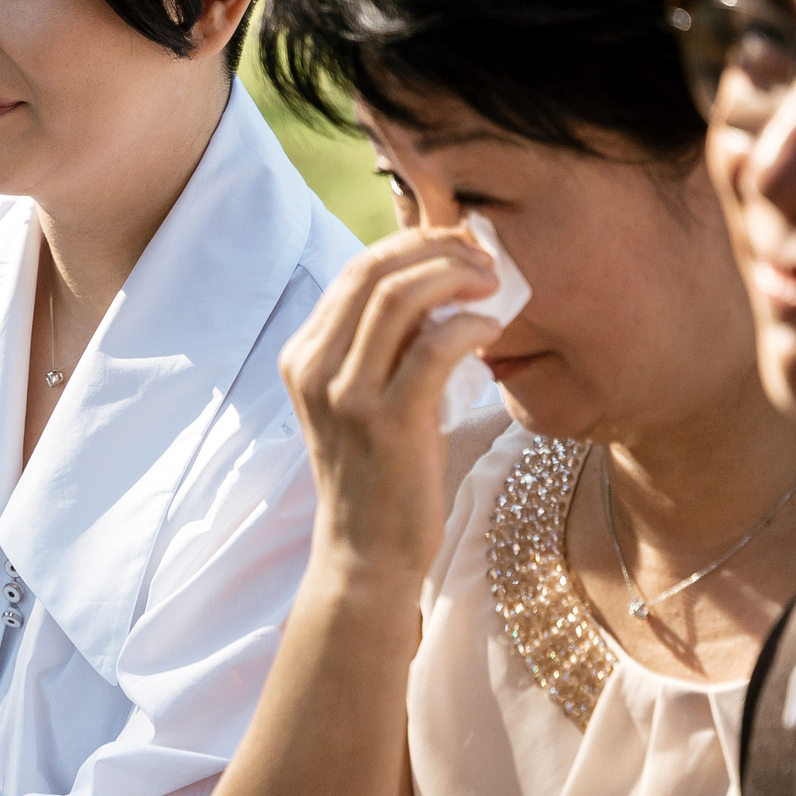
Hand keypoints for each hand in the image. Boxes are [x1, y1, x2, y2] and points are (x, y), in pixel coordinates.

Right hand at [278, 228, 503, 574]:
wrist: (367, 552)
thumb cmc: (379, 471)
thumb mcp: (360, 399)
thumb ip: (379, 345)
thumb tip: (434, 284)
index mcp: (302, 356)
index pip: (355, 271)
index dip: (412, 243)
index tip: (458, 245)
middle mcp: (313, 368)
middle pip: (372, 271)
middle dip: (435, 249)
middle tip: (482, 255)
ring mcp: (345, 395)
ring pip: (398, 298)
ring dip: (454, 276)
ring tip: (492, 283)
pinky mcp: (388, 421)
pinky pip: (434, 348)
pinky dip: (470, 325)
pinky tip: (492, 328)